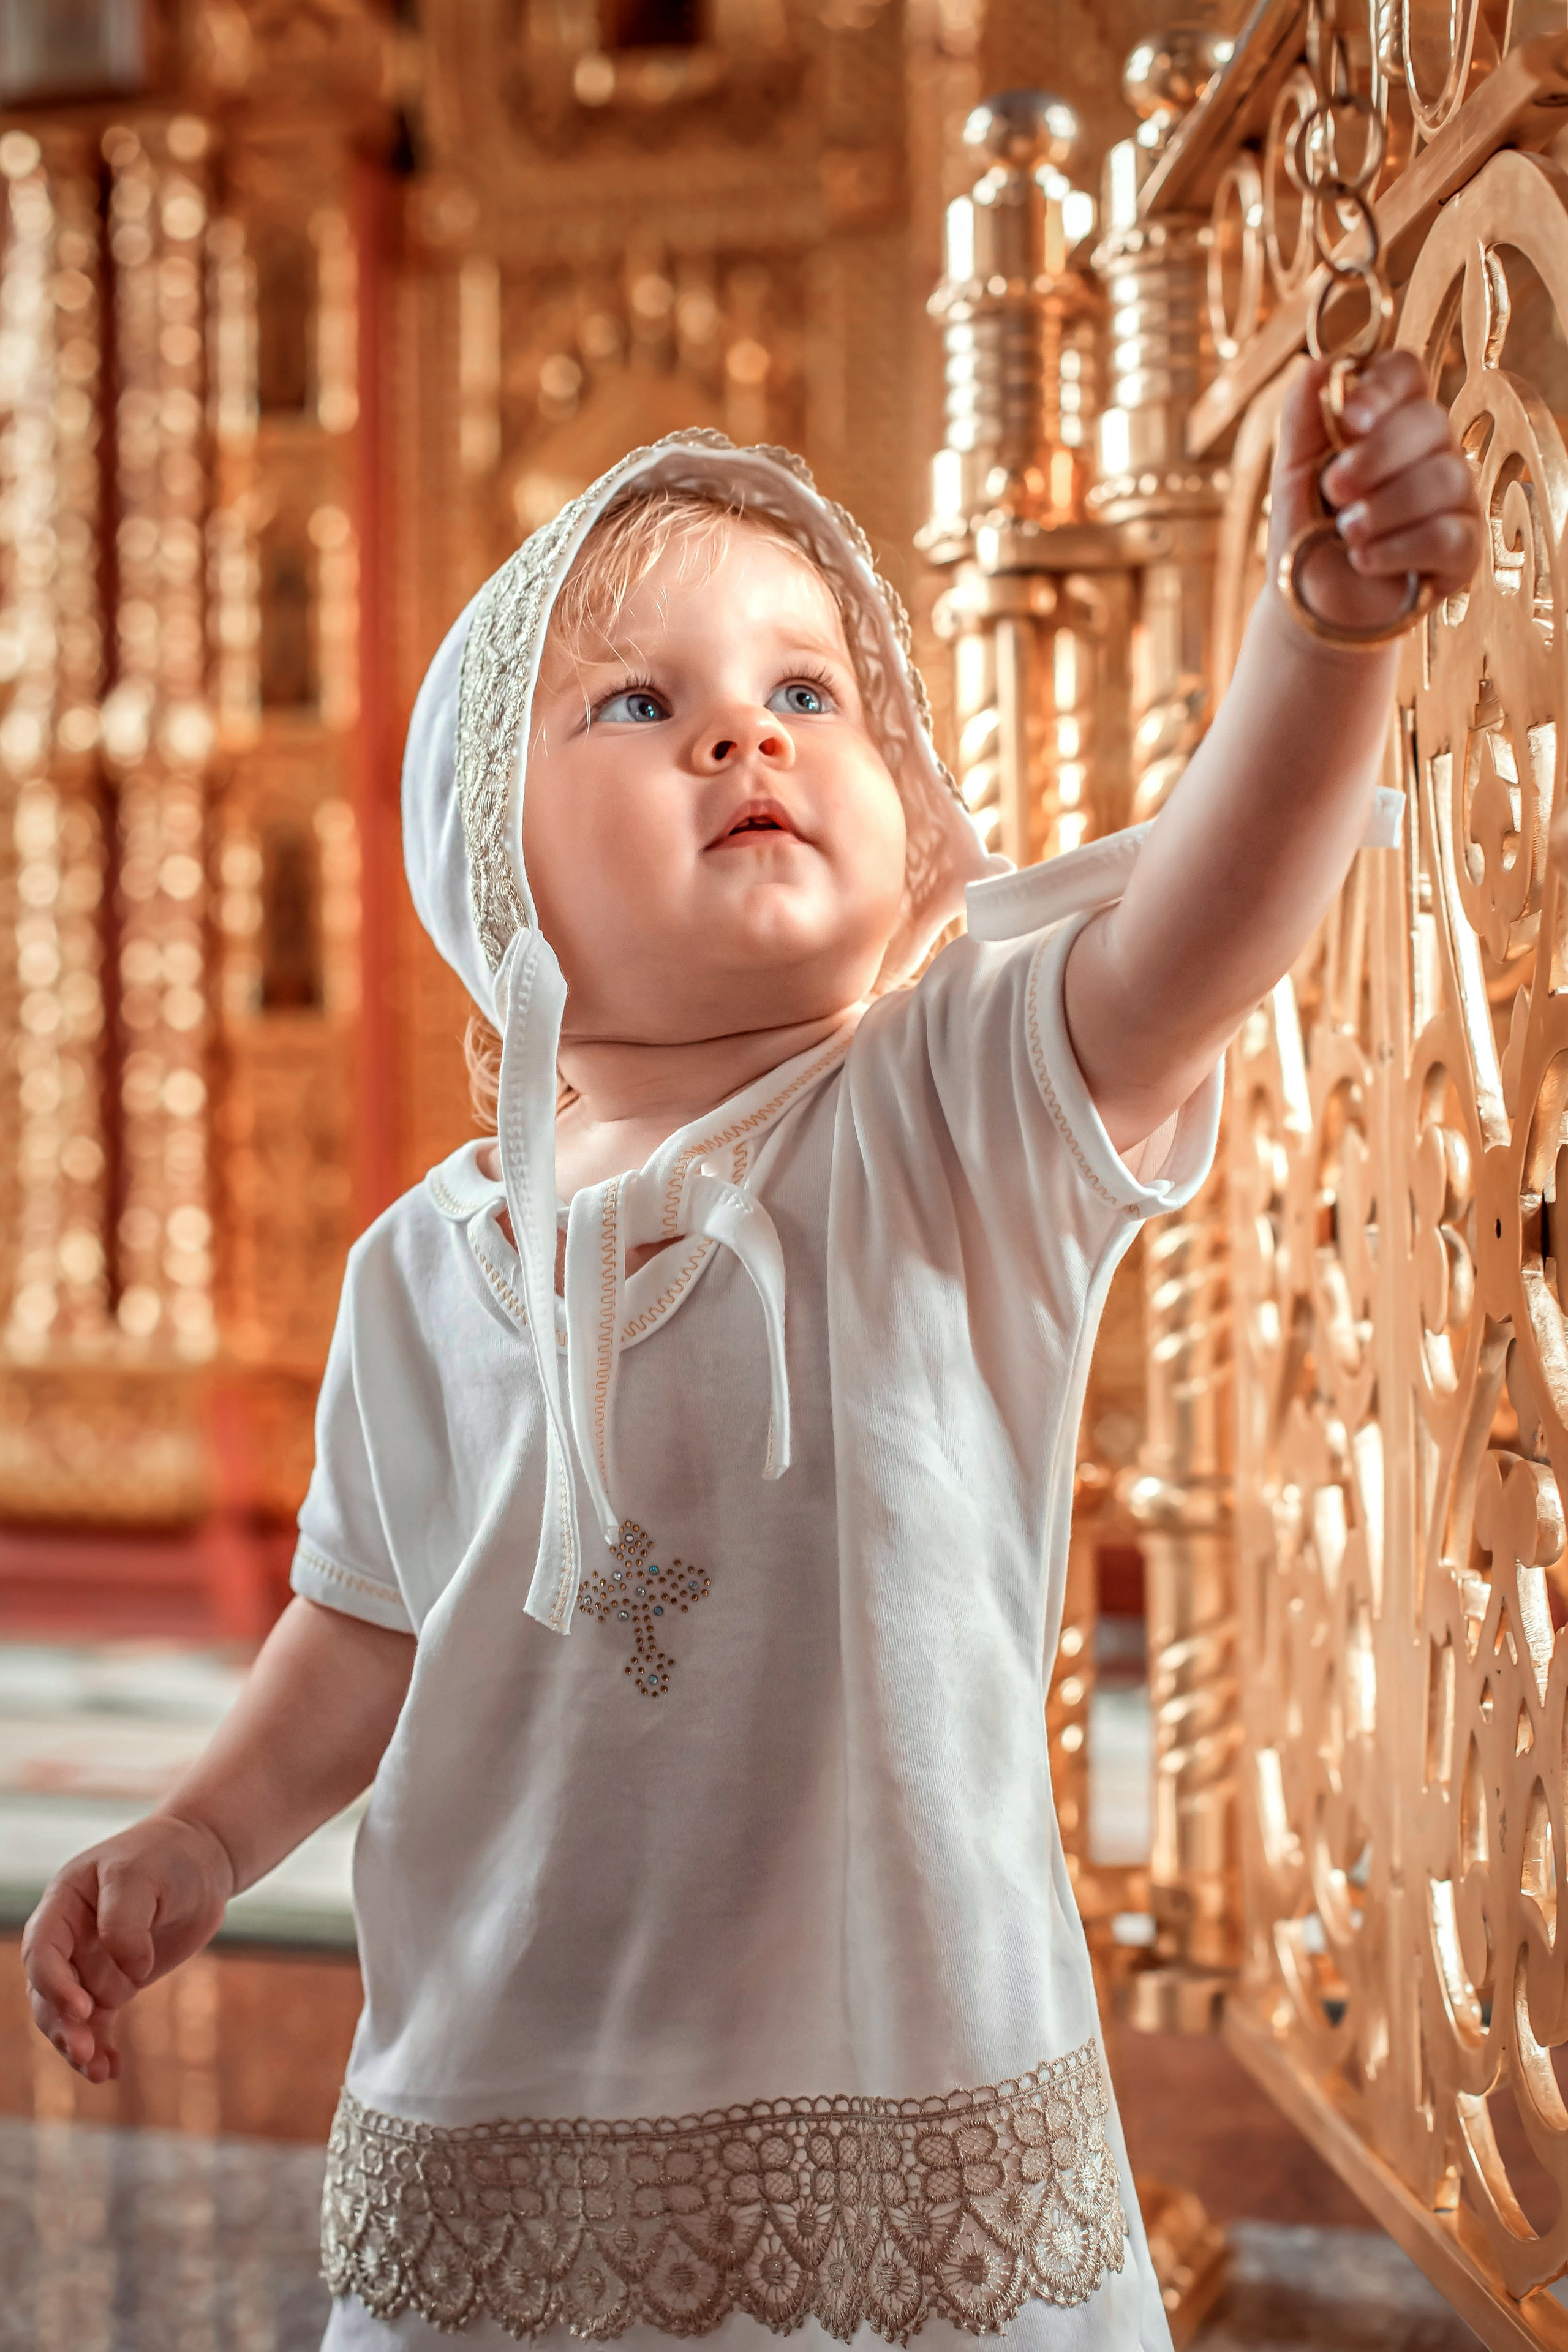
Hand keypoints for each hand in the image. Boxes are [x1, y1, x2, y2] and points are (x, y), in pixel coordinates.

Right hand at [22, 1814, 234, 2084]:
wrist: (201, 1860)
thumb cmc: (165, 1857)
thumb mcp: (141, 1874)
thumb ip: (125, 1919)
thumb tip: (131, 1969)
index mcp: (62, 1905)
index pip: (42, 1950)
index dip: (55, 1983)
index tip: (82, 2008)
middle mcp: (68, 1939)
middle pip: (49, 1991)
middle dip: (63, 2024)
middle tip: (84, 2051)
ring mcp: (90, 1963)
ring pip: (70, 2015)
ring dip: (79, 2043)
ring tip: (98, 2069)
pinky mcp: (117, 1982)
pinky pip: (99, 2024)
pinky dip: (102, 2047)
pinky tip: (110, 2071)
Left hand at [1268, 349, 1481, 642]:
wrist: (1310, 604)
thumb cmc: (1307, 532)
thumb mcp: (1291, 473)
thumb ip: (1301, 419)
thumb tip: (1314, 365)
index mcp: (1391, 420)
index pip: (1407, 373)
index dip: (1385, 388)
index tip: (1352, 417)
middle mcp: (1432, 451)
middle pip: (1430, 421)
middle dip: (1376, 457)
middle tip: (1335, 489)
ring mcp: (1454, 499)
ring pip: (1443, 478)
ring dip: (1384, 507)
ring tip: (1345, 533)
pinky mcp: (1463, 550)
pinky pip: (1447, 534)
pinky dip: (1399, 547)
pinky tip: (1364, 560)